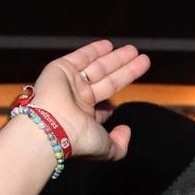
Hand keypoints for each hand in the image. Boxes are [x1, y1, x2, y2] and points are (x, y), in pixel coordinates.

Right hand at [22, 41, 150, 161]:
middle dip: (125, 71)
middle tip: (143, 60)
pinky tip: (109, 44)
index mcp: (84, 118)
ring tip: (134, 50)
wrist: (51, 127)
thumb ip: (120, 144)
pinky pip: (80, 57)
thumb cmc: (78, 140)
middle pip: (107, 81)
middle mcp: (77, 100)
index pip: (102, 108)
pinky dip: (93, 50)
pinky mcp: (61, 69)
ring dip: (116, 58)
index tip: (120, 103)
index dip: (112, 105)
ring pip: (98, 67)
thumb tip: (126, 131)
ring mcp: (69, 83)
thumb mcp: (107, 149)